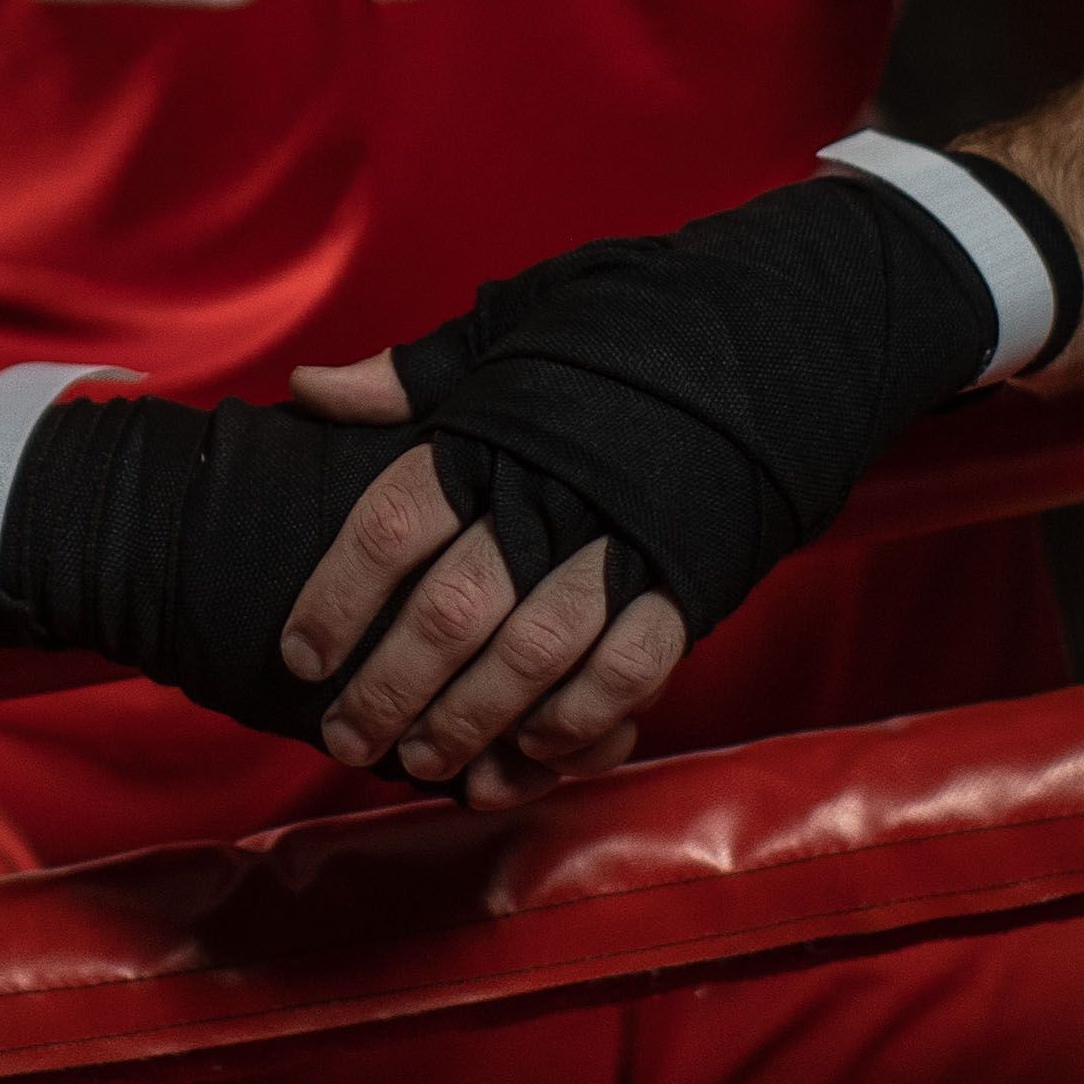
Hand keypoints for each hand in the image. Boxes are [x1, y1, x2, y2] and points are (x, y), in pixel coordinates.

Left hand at [275, 140, 1083, 802]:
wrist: (784, 321)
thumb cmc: (634, 324)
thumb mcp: (521, 323)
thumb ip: (419, 374)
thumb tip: (311, 390)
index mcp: (501, 423)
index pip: (395, 519)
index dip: (339, 594)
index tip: (300, 651)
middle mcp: (557, 489)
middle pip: (454, 609)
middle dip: (390, 686)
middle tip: (343, 736)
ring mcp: (631, 540)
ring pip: (534, 657)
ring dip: (470, 723)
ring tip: (421, 762)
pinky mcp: (696, 579)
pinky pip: (628, 671)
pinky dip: (574, 724)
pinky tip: (526, 757)